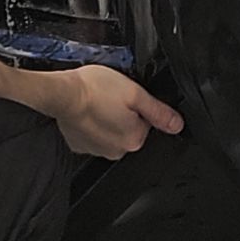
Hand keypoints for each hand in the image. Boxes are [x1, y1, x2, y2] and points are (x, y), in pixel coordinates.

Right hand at [48, 65, 183, 160]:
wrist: (62, 93)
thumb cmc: (94, 89)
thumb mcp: (135, 93)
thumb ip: (158, 111)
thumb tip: (177, 125)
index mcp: (134, 139)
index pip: (146, 123)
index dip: (138, 106)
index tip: (126, 96)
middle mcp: (117, 150)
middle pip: (129, 129)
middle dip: (123, 114)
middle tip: (112, 97)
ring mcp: (96, 150)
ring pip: (111, 132)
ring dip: (108, 119)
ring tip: (98, 102)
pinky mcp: (79, 145)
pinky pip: (92, 135)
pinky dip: (91, 124)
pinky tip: (87, 110)